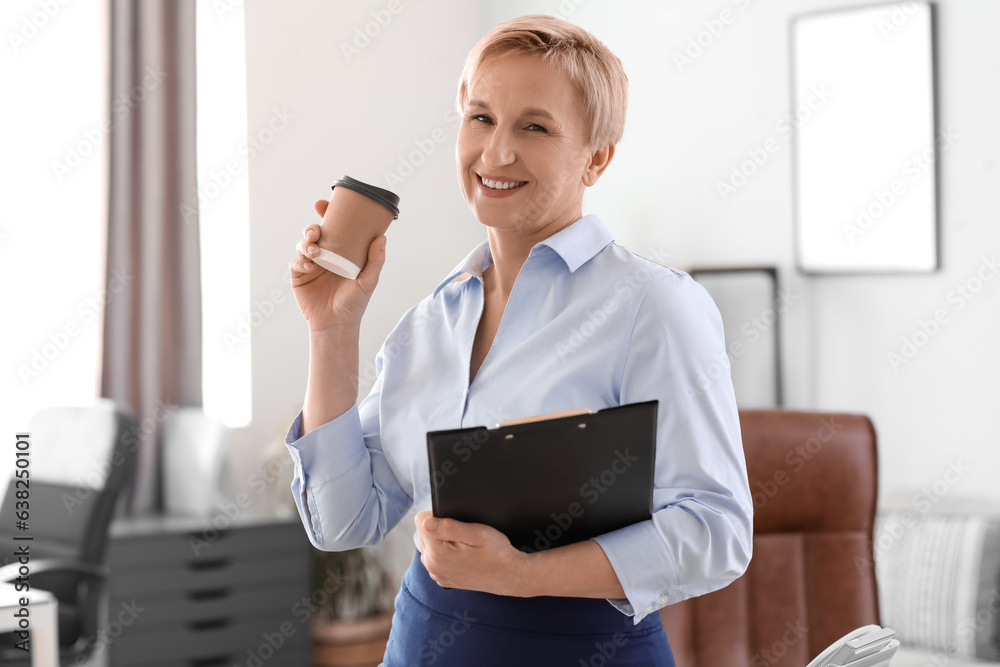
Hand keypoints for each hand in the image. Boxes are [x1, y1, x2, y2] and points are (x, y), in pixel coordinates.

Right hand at [289, 199, 386, 331]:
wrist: (337, 324)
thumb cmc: (354, 303)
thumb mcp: (368, 281)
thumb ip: (375, 261)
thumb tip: (382, 237)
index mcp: (340, 251)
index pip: (333, 227)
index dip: (326, 213)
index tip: (322, 203)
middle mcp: (324, 255)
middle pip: (314, 233)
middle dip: (312, 227)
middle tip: (317, 231)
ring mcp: (310, 265)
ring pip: (303, 245)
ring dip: (305, 243)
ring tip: (314, 250)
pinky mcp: (299, 276)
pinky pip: (295, 263)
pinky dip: (300, 261)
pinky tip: (309, 265)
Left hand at [414, 511, 530, 596]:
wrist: (510, 576)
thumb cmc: (497, 553)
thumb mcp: (476, 533)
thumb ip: (448, 526)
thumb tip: (424, 521)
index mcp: (437, 552)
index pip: (421, 521)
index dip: (438, 515)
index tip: (455, 522)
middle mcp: (432, 566)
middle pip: (423, 533)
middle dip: (439, 529)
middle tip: (463, 534)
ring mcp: (437, 574)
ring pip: (429, 546)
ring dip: (441, 542)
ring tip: (464, 545)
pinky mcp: (443, 579)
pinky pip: (436, 559)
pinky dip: (445, 554)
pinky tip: (462, 555)